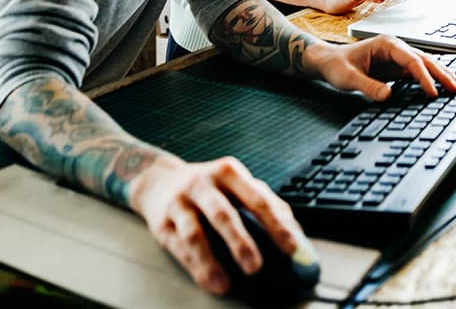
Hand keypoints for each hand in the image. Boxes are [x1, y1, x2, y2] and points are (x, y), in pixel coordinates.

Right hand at [129, 153, 302, 295]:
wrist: (159, 180)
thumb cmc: (209, 186)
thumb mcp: (235, 184)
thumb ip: (264, 203)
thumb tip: (296, 232)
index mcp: (229, 172)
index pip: (257, 198)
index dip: (276, 224)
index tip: (292, 247)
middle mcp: (204, 183)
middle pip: (224, 214)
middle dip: (241, 242)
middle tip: (256, 267)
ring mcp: (180, 202)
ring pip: (196, 232)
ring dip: (211, 260)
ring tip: (227, 283)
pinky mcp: (162, 222)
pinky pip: (179, 247)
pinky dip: (196, 267)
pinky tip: (210, 281)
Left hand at [306, 34, 455, 100]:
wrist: (328, 61)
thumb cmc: (337, 65)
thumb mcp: (348, 78)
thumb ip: (368, 86)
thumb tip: (388, 96)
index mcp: (386, 44)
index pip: (411, 60)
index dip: (423, 77)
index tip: (432, 93)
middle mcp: (395, 48)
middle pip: (424, 59)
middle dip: (441, 73)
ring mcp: (397, 57)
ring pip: (424, 65)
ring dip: (440, 75)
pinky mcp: (396, 68)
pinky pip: (417, 73)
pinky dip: (431, 79)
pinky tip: (441, 86)